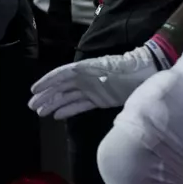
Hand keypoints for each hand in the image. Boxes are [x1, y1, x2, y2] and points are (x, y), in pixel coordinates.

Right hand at [28, 38, 173, 119]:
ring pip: (68, 97)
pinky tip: (57, 115)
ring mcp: (92, 89)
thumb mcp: (111, 69)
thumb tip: (75, 76)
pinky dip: (68, 110)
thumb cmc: (131, 68)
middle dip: (46, 96)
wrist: (150, 72)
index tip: (34, 90)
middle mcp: (85, 79)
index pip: (61, 75)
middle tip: (32, 106)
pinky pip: (80, 105)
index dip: (47, 82)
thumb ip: (94, 75)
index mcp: (85, 69)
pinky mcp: (100, 99)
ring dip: (54, 104)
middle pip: (61, 88)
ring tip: (40, 113)